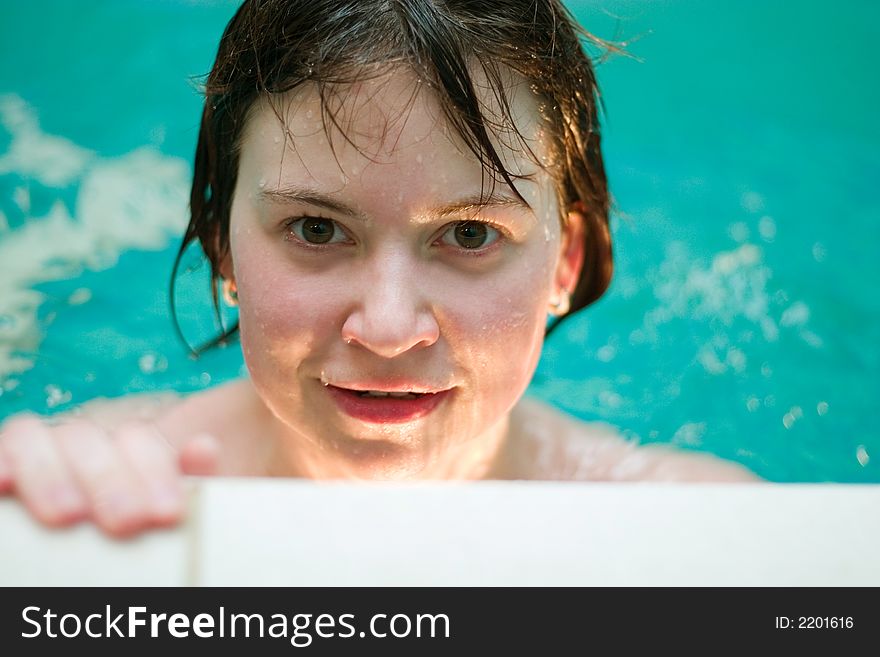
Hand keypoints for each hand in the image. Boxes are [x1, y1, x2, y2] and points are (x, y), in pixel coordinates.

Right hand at [0, 414, 218, 537]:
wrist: (67, 576)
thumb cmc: (134, 538)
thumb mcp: (159, 513)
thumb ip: (186, 484)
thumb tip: (204, 448)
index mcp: (117, 451)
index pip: (135, 439)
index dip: (153, 471)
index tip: (168, 514)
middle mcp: (72, 447)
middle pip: (85, 438)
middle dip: (108, 479)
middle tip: (126, 523)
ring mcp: (33, 458)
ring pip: (32, 437)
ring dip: (50, 473)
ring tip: (67, 516)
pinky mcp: (2, 473)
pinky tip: (3, 485)